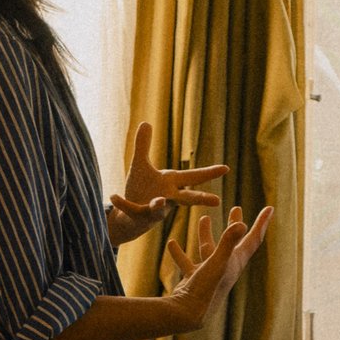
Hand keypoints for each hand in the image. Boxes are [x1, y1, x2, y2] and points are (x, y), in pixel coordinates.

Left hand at [110, 120, 228, 241]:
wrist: (128, 217)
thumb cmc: (140, 191)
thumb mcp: (141, 165)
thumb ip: (143, 145)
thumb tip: (146, 122)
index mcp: (171, 184)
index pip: (193, 177)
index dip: (209, 173)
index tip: (226, 168)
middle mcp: (167, 198)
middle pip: (187, 198)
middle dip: (201, 199)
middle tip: (217, 200)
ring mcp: (153, 209)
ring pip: (158, 208)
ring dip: (159, 204)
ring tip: (160, 201)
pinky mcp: (137, 215)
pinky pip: (129, 208)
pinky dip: (121, 203)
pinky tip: (113, 196)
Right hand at [165, 203, 271, 330]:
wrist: (188, 315)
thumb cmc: (205, 289)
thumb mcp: (217, 262)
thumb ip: (228, 242)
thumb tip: (242, 223)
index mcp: (235, 262)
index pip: (253, 239)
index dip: (262, 223)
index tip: (269, 208)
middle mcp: (226, 268)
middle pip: (235, 242)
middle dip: (236, 225)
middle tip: (236, 208)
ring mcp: (210, 275)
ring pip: (210, 250)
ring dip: (206, 234)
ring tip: (204, 218)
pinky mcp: (195, 281)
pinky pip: (188, 262)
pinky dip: (181, 253)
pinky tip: (172, 243)